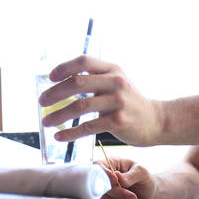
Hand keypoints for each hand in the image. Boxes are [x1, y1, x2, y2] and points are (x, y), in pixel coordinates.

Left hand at [38, 56, 162, 146]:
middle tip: (42, 102)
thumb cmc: (131, 104)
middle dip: (55, 93)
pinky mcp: (118, 121)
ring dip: (58, 115)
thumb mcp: (117, 84)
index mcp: (112, 69)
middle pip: (77, 83)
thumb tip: (63, 83)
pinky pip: (88, 127)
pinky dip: (70, 133)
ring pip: (79, 106)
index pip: (84, 62)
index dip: (64, 68)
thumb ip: (96, 79)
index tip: (50, 78)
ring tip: (46, 122)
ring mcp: (117, 102)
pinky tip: (59, 137)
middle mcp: (115, 82)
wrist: (157, 121)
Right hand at [97, 156, 155, 198]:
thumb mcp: (141, 172)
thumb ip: (130, 175)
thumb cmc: (144, 177)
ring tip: (134, 197)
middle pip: (101, 183)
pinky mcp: (108, 198)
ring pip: (104, 195)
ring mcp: (106, 187)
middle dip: (116, 190)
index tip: (115, 180)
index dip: (104, 173)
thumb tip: (117, 175)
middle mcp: (106, 175)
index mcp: (111, 162)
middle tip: (131, 194)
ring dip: (120, 198)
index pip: (98, 165)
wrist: (148, 191)